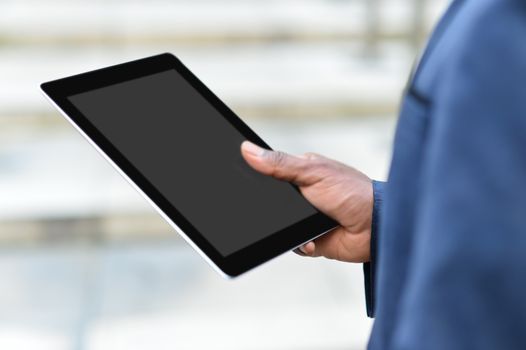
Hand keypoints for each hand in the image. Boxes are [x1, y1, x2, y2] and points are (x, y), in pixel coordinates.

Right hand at [241, 141, 372, 262]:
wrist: (376, 226)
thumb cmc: (352, 191)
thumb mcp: (312, 171)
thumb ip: (279, 164)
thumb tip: (248, 150)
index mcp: (300, 174)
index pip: (269, 174)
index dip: (257, 177)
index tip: (243, 180)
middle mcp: (301, 196)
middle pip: (271, 203)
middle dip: (271, 208)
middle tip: (279, 208)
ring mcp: (304, 219)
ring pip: (278, 226)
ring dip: (286, 228)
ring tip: (302, 225)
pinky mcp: (310, 239)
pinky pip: (292, 244)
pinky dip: (300, 244)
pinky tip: (312, 238)